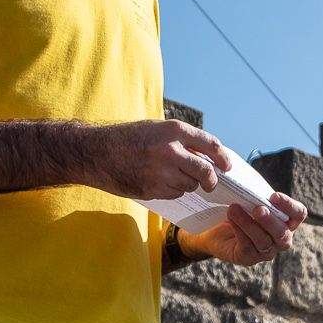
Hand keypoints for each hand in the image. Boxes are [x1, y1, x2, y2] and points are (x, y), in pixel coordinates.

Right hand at [89, 120, 229, 199]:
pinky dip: (172, 191)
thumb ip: (181, 140)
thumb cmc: (128, 138)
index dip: (223, 157)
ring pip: (189, 185)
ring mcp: (160, 172)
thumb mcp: (156, 128)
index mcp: (173, 131)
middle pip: (205, 172)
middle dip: (211, 180)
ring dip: (187, 184)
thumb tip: (208, 156)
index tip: (227, 166)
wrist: (95, 152)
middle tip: (211, 183)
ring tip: (170, 175)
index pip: (210, 144)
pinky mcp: (151, 189)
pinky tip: (158, 182)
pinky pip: (174, 194)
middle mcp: (169, 151)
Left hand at [177, 192, 308, 265]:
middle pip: (283, 232)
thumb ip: (255, 192)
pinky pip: (248, 247)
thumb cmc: (238, 209)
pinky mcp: (249, 258)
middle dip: (270, 220)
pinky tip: (230, 220)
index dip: (290, 206)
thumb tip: (248, 176)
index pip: (299, 214)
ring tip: (234, 209)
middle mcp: (281, 238)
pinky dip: (239, 232)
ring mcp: (266, 251)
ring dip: (249, 224)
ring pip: (264, 241)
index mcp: (287, 221)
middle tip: (257, 208)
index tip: (273, 196)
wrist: (214, 229)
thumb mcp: (249, 199)